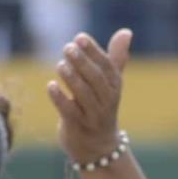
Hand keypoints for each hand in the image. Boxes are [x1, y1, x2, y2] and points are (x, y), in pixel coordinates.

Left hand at [47, 29, 131, 165]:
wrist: (98, 147)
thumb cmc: (101, 107)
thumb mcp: (111, 84)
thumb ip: (115, 58)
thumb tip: (126, 32)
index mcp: (114, 86)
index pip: (106, 66)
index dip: (93, 51)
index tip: (80, 37)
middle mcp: (106, 101)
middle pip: (96, 79)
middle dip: (82, 62)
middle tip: (67, 47)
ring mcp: (93, 115)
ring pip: (83, 95)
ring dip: (71, 78)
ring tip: (60, 64)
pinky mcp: (77, 127)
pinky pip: (69, 112)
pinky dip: (60, 98)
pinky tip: (51, 85)